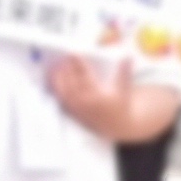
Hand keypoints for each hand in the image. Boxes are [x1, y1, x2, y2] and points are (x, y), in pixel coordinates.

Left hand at [46, 51, 173, 139]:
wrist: (118, 126)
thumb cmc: (120, 106)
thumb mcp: (124, 90)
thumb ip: (124, 73)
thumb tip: (128, 58)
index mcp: (99, 97)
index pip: (86, 77)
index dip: (79, 64)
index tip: (74, 54)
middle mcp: (86, 104)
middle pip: (71, 83)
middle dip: (66, 70)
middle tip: (62, 58)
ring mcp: (78, 109)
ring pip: (63, 92)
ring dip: (57, 79)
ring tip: (54, 67)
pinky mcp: (73, 113)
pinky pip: (61, 100)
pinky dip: (56, 90)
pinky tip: (53, 80)